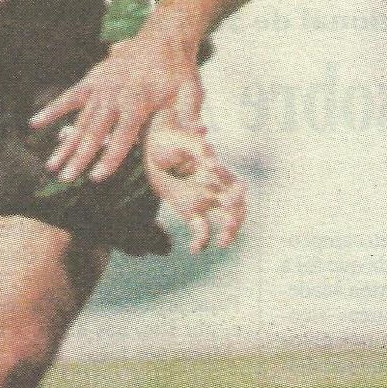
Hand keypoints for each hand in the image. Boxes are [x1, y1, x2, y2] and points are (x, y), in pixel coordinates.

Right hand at [31, 15, 202, 183]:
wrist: (164, 37)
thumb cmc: (179, 70)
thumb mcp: (192, 92)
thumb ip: (190, 116)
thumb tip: (199, 137)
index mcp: (139, 100)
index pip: (123, 135)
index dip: (110, 157)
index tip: (96, 177)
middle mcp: (115, 94)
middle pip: (95, 130)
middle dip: (80, 157)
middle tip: (65, 179)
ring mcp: (101, 87)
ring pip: (80, 119)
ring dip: (65, 143)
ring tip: (51, 165)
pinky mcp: (92, 80)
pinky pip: (69, 97)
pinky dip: (52, 109)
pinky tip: (35, 124)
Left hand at [144, 110, 246, 253]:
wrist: (149, 147)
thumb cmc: (169, 138)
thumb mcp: (183, 139)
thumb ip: (199, 148)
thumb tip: (213, 163)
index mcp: (217, 171)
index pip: (235, 186)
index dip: (237, 195)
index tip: (227, 201)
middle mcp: (214, 186)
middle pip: (237, 206)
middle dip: (237, 218)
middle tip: (228, 225)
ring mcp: (203, 199)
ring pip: (225, 220)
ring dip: (228, 233)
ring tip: (222, 242)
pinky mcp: (189, 210)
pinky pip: (201, 228)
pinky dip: (201, 240)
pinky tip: (193, 249)